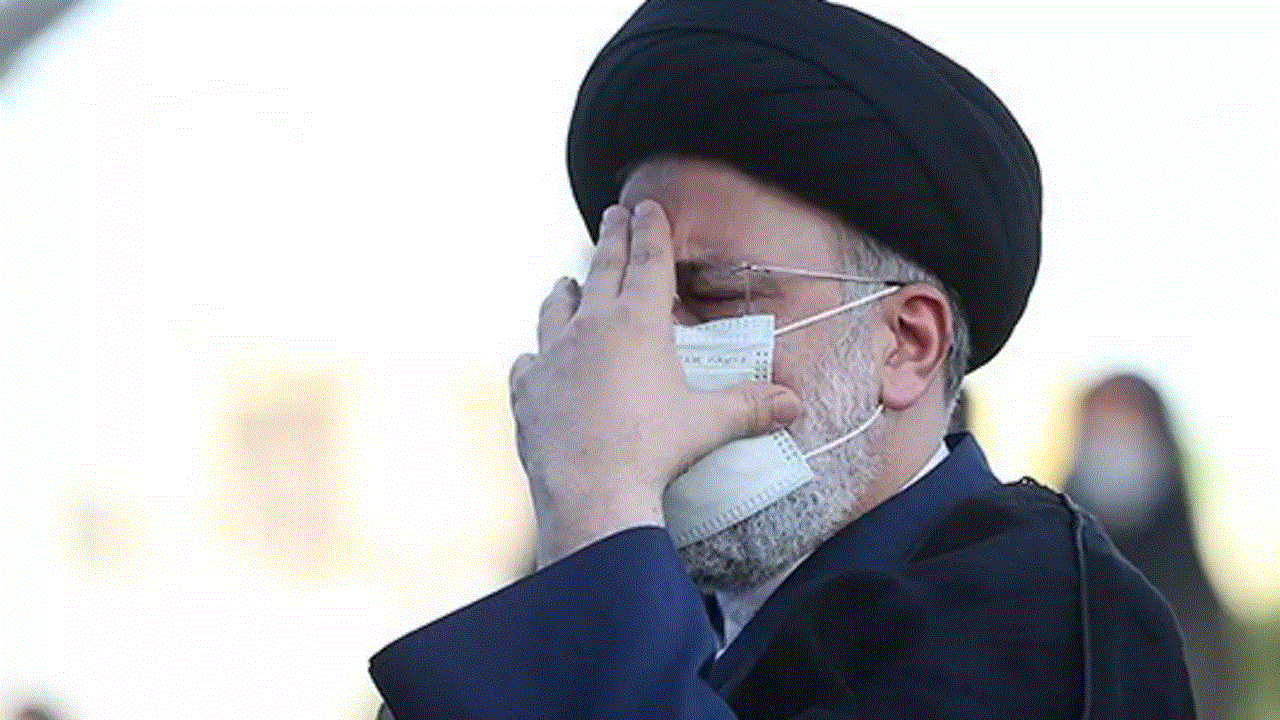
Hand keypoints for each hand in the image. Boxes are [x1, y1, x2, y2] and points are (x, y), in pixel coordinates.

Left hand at [508, 200, 802, 566]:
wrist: (592, 491)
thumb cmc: (654, 450)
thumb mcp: (708, 424)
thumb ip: (749, 407)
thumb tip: (793, 404)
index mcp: (638, 322)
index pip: (648, 261)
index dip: (651, 230)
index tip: (647, 207)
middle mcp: (591, 326)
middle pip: (601, 269)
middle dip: (611, 239)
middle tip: (612, 215)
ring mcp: (552, 355)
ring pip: (556, 308)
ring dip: (565, 293)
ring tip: (566, 284)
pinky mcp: (527, 389)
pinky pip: (528, 363)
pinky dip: (535, 359)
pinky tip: (535, 362)